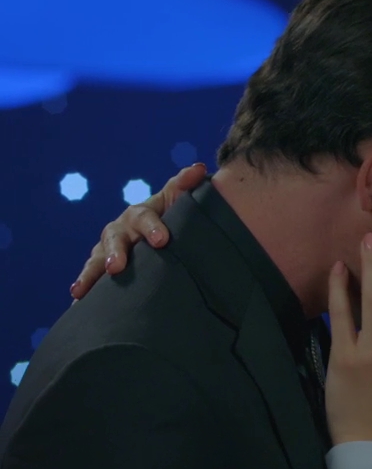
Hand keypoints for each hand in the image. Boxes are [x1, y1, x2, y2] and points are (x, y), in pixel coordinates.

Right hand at [70, 163, 206, 299]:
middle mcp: (121, 230)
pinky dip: (84, 286)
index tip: (162, 240)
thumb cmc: (172, 216)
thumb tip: (198, 168)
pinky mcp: (102, 267)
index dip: (152, 227)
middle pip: (114, 239)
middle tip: (116, 267)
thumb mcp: (178, 199)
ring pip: (96, 259)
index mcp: (141, 214)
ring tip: (83, 289)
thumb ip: (185, 185)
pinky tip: (76, 300)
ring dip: (90, 272)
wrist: (161, 233)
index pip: (145, 218)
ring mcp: (109, 249)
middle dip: (114, 252)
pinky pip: (92, 277)